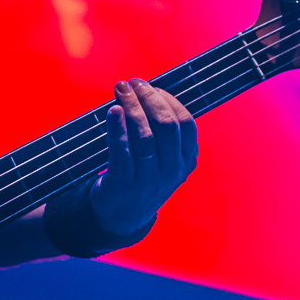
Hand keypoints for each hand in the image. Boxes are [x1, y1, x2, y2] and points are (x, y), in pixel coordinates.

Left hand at [90, 79, 198, 237]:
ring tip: (120, 89)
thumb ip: (164, 131)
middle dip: (149, 99)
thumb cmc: (142, 176)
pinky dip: (117, 128)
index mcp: (185, 161)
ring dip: (132, 107)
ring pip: (144, 137)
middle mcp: (171, 171)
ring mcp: (147, 180)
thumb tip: (148, 89)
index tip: (152, 87)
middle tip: (133, 83)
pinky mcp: (122, 184)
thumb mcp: (164, 159)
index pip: (186, 124)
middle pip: (166, 126)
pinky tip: (113, 111)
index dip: (169, 100)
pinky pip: (121, 151)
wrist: (121, 216)